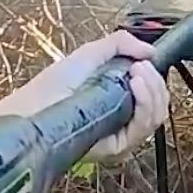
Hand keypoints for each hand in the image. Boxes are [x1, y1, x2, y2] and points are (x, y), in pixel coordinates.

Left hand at [0, 31, 169, 160]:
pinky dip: (146, 104)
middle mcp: (122, 122)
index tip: (144, 61)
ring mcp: (121, 137)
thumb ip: (121, 44)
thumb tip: (150, 51)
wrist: (33, 108)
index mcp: (118, 102)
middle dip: (156, 82)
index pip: (153, 96)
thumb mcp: (90, 54)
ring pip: (155, 117)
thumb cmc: (52, 86)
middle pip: (159, 107)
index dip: (155, 79)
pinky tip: (135, 85)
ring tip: (137, 73)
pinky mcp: (117, 148)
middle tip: (140, 67)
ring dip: (153, 91)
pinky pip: (144, 128)